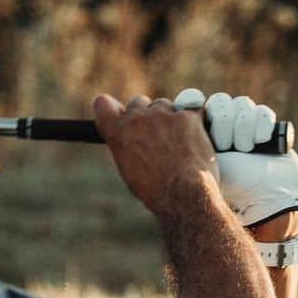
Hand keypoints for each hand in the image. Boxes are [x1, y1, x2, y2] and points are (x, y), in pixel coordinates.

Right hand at [93, 93, 218, 218]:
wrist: (183, 195)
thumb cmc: (155, 190)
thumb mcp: (129, 170)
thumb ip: (125, 145)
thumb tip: (130, 136)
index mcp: (118, 133)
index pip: (103, 105)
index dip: (110, 108)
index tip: (117, 112)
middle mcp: (137, 118)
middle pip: (138, 103)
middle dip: (145, 115)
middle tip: (155, 136)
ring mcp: (163, 114)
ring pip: (164, 105)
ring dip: (169, 118)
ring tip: (177, 145)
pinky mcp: (188, 115)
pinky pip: (191, 108)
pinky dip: (193, 120)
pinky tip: (194, 140)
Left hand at [173, 88, 297, 226]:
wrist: (260, 204)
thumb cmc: (223, 192)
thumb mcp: (193, 169)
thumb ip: (176, 148)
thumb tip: (158, 124)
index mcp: (196, 136)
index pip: (191, 102)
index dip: (191, 99)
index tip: (192, 103)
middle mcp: (220, 130)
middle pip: (219, 102)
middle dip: (223, 122)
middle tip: (224, 145)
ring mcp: (244, 129)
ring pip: (241, 105)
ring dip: (242, 127)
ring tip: (243, 149)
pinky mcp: (265, 131)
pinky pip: (261, 113)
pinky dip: (260, 126)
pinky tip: (257, 144)